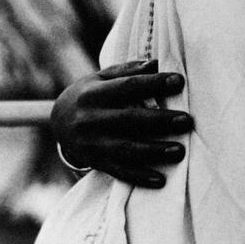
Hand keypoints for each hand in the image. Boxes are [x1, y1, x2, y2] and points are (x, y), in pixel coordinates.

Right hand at [51, 59, 192, 187]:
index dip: (154, 84)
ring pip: (125, 149)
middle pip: (129, 119)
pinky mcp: (96, 162)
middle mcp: (90, 119)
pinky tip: (160, 180)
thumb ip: (129, 70)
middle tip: (187, 121)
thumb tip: (156, 63)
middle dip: (160, 121)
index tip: (179, 81)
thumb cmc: (91, 94)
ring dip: (154, 151)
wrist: (57, 121)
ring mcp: (91, 144)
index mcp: (93, 93)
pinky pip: (119, 171)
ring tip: (179, 151)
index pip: (127, 87)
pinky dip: (140, 177)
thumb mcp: (102, 78)